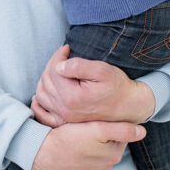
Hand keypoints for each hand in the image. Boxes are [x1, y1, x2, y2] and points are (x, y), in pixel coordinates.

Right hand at [31, 120, 144, 169]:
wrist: (41, 153)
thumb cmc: (68, 137)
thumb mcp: (97, 128)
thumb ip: (122, 130)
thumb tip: (142, 132)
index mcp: (113, 155)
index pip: (120, 136)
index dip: (110, 125)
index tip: (98, 119)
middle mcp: (105, 169)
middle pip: (108, 147)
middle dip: (101, 138)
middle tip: (86, 127)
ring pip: (96, 158)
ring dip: (91, 149)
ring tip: (77, 137)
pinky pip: (84, 168)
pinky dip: (80, 160)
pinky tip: (72, 150)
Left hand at [32, 45, 155, 126]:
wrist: (129, 106)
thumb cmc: (117, 87)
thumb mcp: (102, 70)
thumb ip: (78, 66)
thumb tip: (59, 65)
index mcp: (72, 97)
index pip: (53, 71)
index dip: (58, 55)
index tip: (67, 48)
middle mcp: (65, 110)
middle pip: (46, 80)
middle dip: (52, 64)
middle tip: (63, 56)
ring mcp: (64, 117)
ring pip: (42, 93)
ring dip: (46, 77)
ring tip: (58, 68)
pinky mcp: (65, 120)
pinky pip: (43, 110)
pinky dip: (40, 97)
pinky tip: (47, 87)